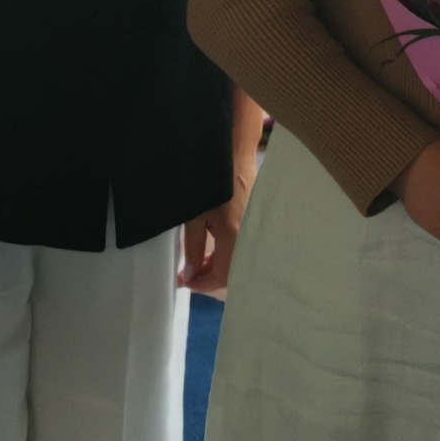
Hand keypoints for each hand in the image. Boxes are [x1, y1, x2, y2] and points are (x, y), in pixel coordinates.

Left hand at [181, 157, 255, 294]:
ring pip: (238, 261)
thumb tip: (191, 275)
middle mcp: (249, 240)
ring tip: (198, 259)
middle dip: (209, 276)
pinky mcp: (256, 224)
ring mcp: (255, 232)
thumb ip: (193, 249)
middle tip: (188, 271)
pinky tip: (214, 246)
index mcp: (234, 239)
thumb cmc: (210, 185)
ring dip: (218, 265)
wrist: (234, 157)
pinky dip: (227, 254)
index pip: (221, 277)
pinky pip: (242, 248)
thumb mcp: (195, 218)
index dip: (201, 284)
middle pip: (233, 272)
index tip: (183, 280)